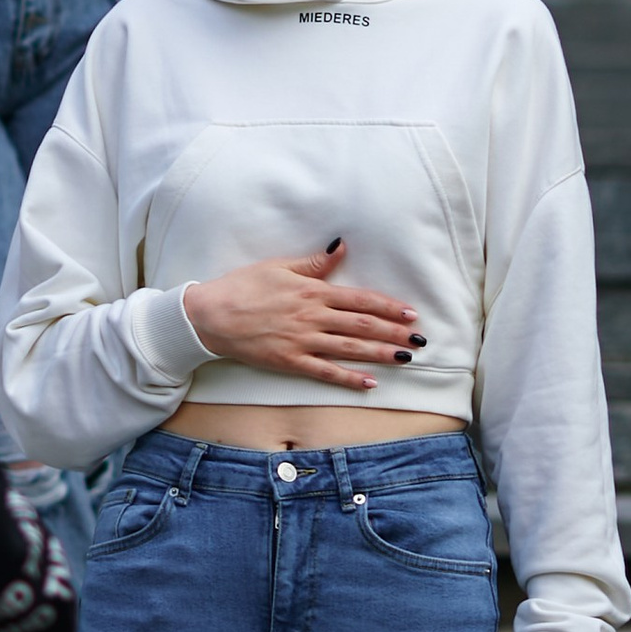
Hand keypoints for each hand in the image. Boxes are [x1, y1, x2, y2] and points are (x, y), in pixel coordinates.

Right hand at [179, 239, 422, 392]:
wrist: (211, 315)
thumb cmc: (242, 286)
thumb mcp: (278, 267)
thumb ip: (313, 263)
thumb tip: (341, 248)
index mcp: (312, 291)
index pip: (359, 299)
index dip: (388, 306)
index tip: (410, 313)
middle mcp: (312, 317)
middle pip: (362, 326)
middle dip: (394, 332)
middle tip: (419, 340)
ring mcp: (302, 341)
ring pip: (350, 349)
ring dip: (380, 354)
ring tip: (405, 358)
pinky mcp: (290, 362)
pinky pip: (325, 372)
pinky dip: (349, 378)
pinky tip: (370, 383)